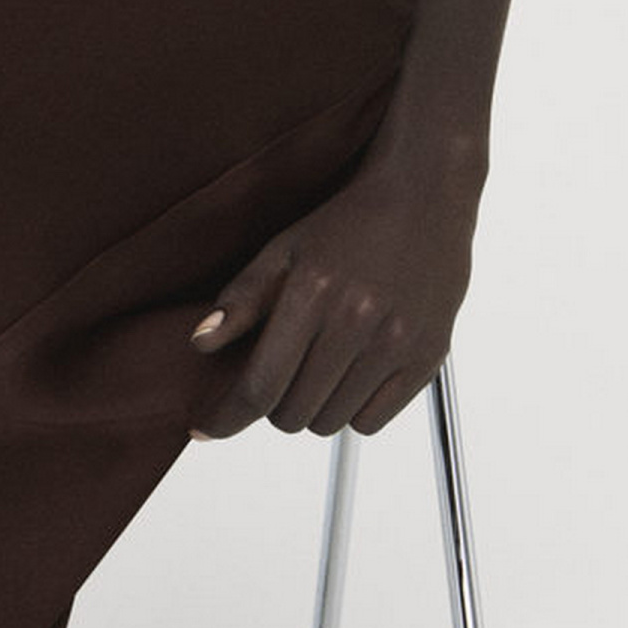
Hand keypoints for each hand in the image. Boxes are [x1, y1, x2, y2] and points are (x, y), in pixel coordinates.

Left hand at [187, 166, 474, 438]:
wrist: (423, 199)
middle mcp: (356, 321)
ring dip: (313, 408)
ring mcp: (396, 343)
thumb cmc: (348, 224)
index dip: (226, 416)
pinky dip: (352, 410)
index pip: (259, 385)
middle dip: (273, 403)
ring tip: (319, 366)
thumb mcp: (282, 250)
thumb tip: (200, 343)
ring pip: (330, 423)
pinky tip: (351, 373)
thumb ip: (240, 300)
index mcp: (312, 293)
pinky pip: (372, 422)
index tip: (205, 429)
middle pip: (292, 413)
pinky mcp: (427, 358)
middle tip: (280, 371)